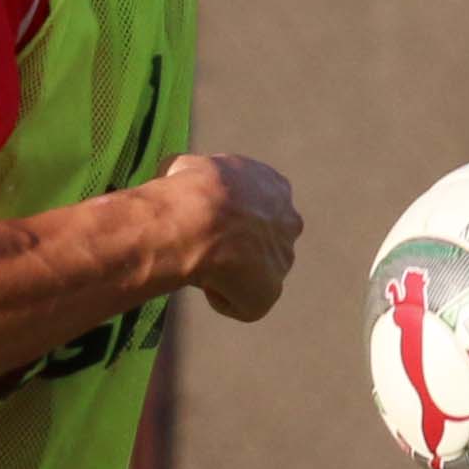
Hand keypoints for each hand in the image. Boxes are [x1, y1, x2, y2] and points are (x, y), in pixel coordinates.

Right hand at [162, 152, 301, 323]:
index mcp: (274, 186)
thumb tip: (180, 178)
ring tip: (200, 265)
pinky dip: (221, 298)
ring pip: (253, 273)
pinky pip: (242, 302)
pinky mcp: (270, 291)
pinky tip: (203, 281)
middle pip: (265, 241)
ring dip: (229, 274)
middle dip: (242, 247)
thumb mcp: (186, 166)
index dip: (232, 216)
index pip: (259, 205)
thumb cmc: (188, 191)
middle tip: (207, 249)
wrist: (197, 221)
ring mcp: (282, 257)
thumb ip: (194, 175)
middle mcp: (288, 220)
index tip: (208, 223)